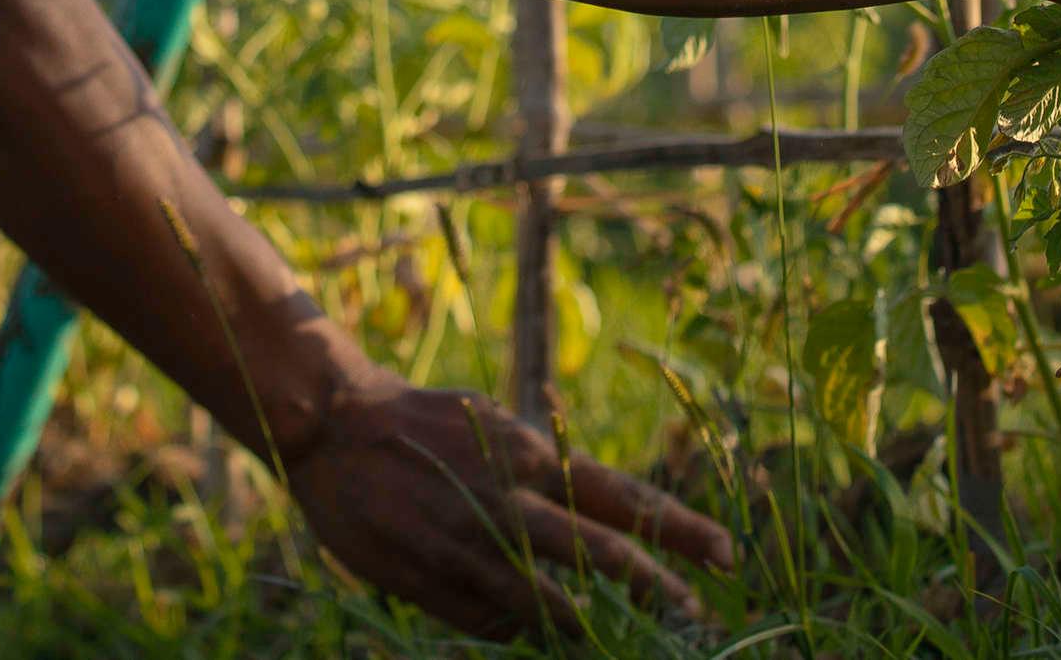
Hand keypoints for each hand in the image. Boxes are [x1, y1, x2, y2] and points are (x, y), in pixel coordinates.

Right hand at [284, 373, 730, 635]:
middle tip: (698, 616)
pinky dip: (524, 629)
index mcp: (529, 452)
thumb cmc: (423, 422)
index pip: (621, 495)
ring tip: (623, 644)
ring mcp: (470, 546)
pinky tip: (540, 631)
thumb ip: (541, 470)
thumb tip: (594, 516)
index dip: (677, 528)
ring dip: (592, 627)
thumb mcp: (491, 424)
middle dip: (656, 588)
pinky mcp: (435, 582)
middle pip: (600, 552)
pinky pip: (496, 622)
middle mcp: (509, 498)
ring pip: (550, 603)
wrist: (334, 429)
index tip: (725, 554)